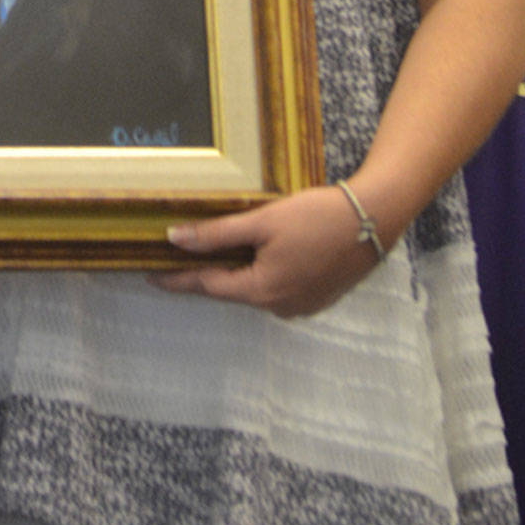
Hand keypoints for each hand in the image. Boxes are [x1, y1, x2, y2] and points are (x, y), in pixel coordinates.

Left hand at [157, 185, 383, 317]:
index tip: (149, 275)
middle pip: (232, 288)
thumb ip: (217, 234)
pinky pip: (277, 285)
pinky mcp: (316, 296)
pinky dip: (262, 271)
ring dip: (238, 270)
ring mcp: (301, 304)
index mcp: (263, 291)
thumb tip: (175, 240)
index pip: (208, 286)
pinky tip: (258, 251)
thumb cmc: (317, 218)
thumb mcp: (262, 221)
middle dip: (207, 272)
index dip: (177, 279)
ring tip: (217, 249)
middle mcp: (280, 306)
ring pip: (256, 287)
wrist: (374, 220)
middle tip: (179, 257)